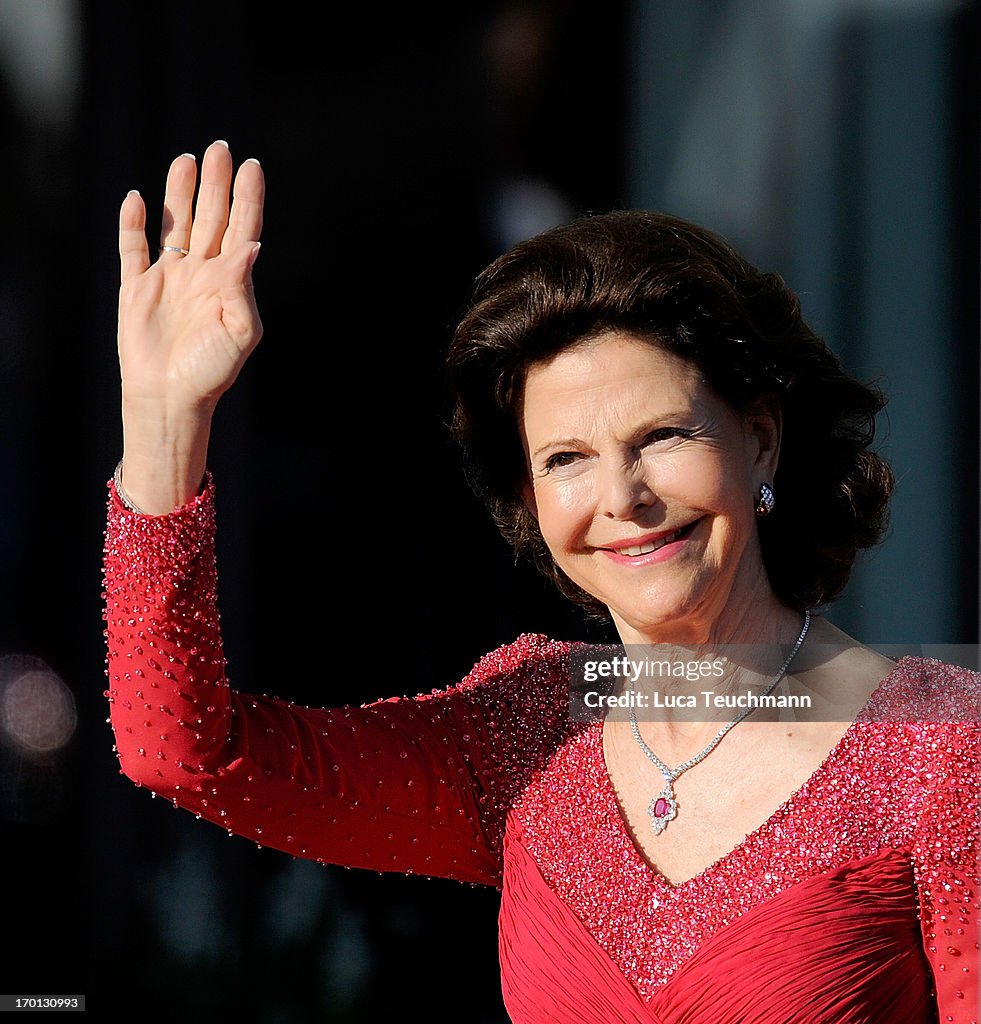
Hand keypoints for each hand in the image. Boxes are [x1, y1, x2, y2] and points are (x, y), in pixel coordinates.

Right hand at [116, 140, 264, 512]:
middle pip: (210, 217)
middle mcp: (201, 272)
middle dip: (216, 184)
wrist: (172, 396)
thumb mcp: (241, 332)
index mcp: (229, 281)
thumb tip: (252, 246)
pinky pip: (133, 249)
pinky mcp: (137, 288)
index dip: (248, 198)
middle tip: (221, 148)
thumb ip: (243, 288)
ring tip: (186, 160)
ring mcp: (169, 278)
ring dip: (179, 193)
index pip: (242, 229)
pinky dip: (133, 224)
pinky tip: (135, 199)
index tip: (252, 167)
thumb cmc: (212, 371)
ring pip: (174, 224)